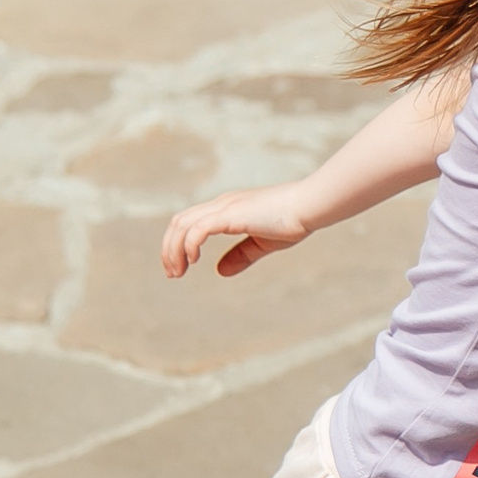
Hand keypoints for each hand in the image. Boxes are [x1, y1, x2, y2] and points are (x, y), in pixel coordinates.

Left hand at [161, 184, 312, 279]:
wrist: (309, 206)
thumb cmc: (293, 220)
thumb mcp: (262, 243)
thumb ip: (241, 255)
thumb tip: (220, 272)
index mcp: (227, 208)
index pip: (189, 220)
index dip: (178, 243)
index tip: (178, 267)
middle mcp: (221, 204)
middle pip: (179, 221)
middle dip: (169, 248)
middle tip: (172, 274)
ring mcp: (224, 207)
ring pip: (183, 225)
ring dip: (173, 250)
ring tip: (177, 272)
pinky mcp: (230, 215)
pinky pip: (198, 229)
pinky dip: (189, 245)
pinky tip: (193, 260)